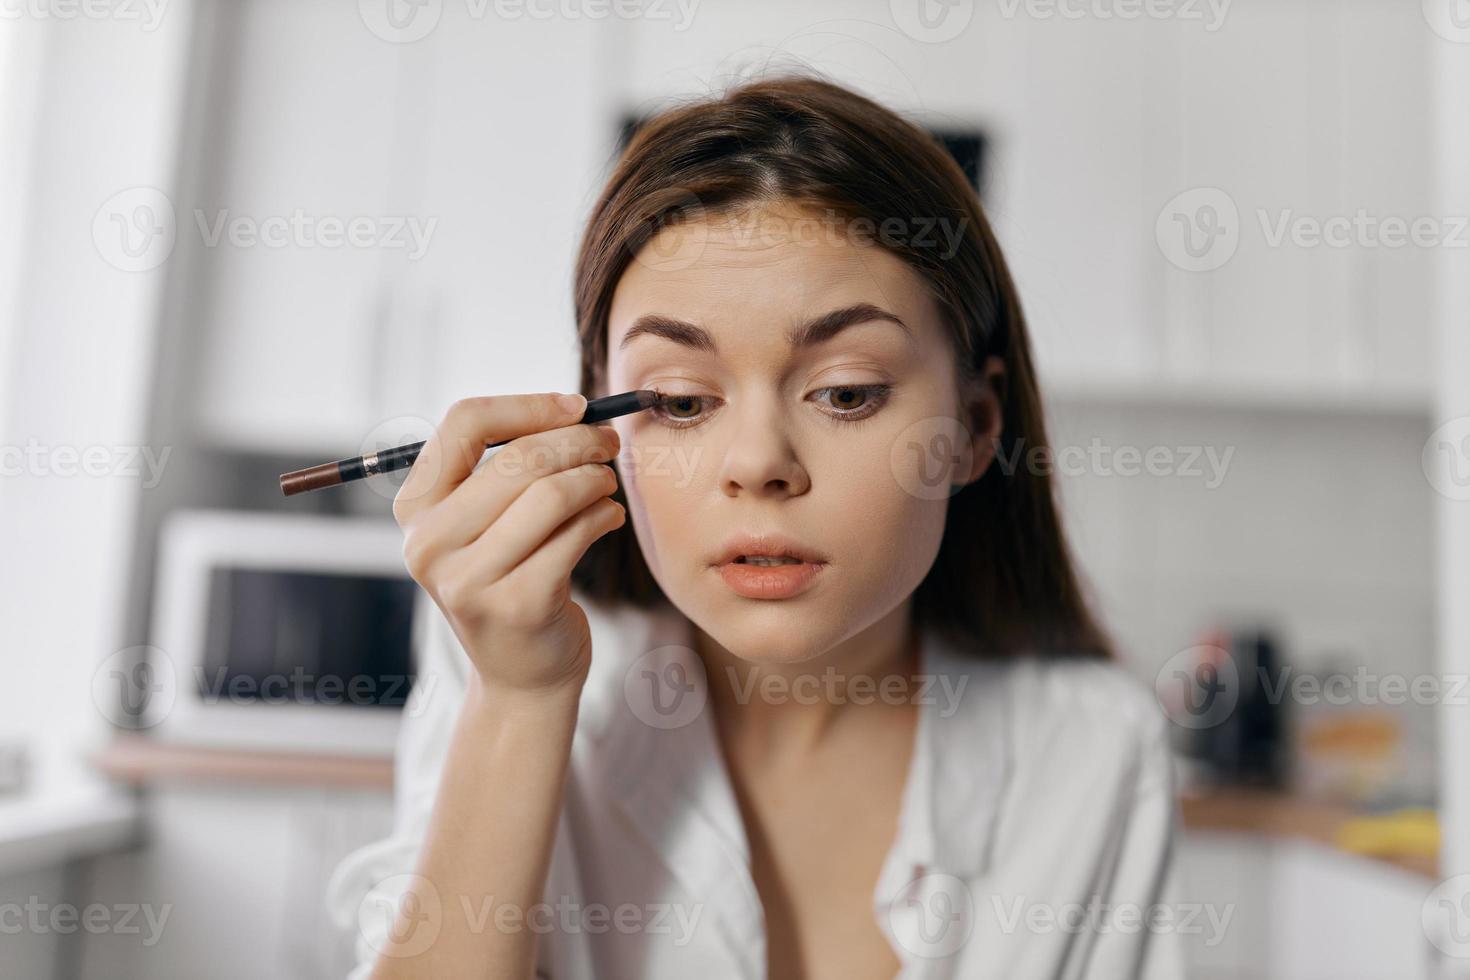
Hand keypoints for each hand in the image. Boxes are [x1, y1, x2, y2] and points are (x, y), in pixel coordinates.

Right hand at [392, 392, 624, 695]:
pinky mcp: (518, 605)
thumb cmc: (511, 579)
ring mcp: (469, 579)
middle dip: (578, 440)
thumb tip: (574, 411)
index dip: (529, 406)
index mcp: (415, 508)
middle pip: (518, 457)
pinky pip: (576, 533)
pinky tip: (610, 518)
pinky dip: (604, 515)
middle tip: (610, 443)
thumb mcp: (484, 524)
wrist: (521, 676)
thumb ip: (506, 468)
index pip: (463, 423)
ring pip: (552, 493)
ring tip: (607, 484)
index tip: (576, 407)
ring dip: (595, 478)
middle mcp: (429, 543)